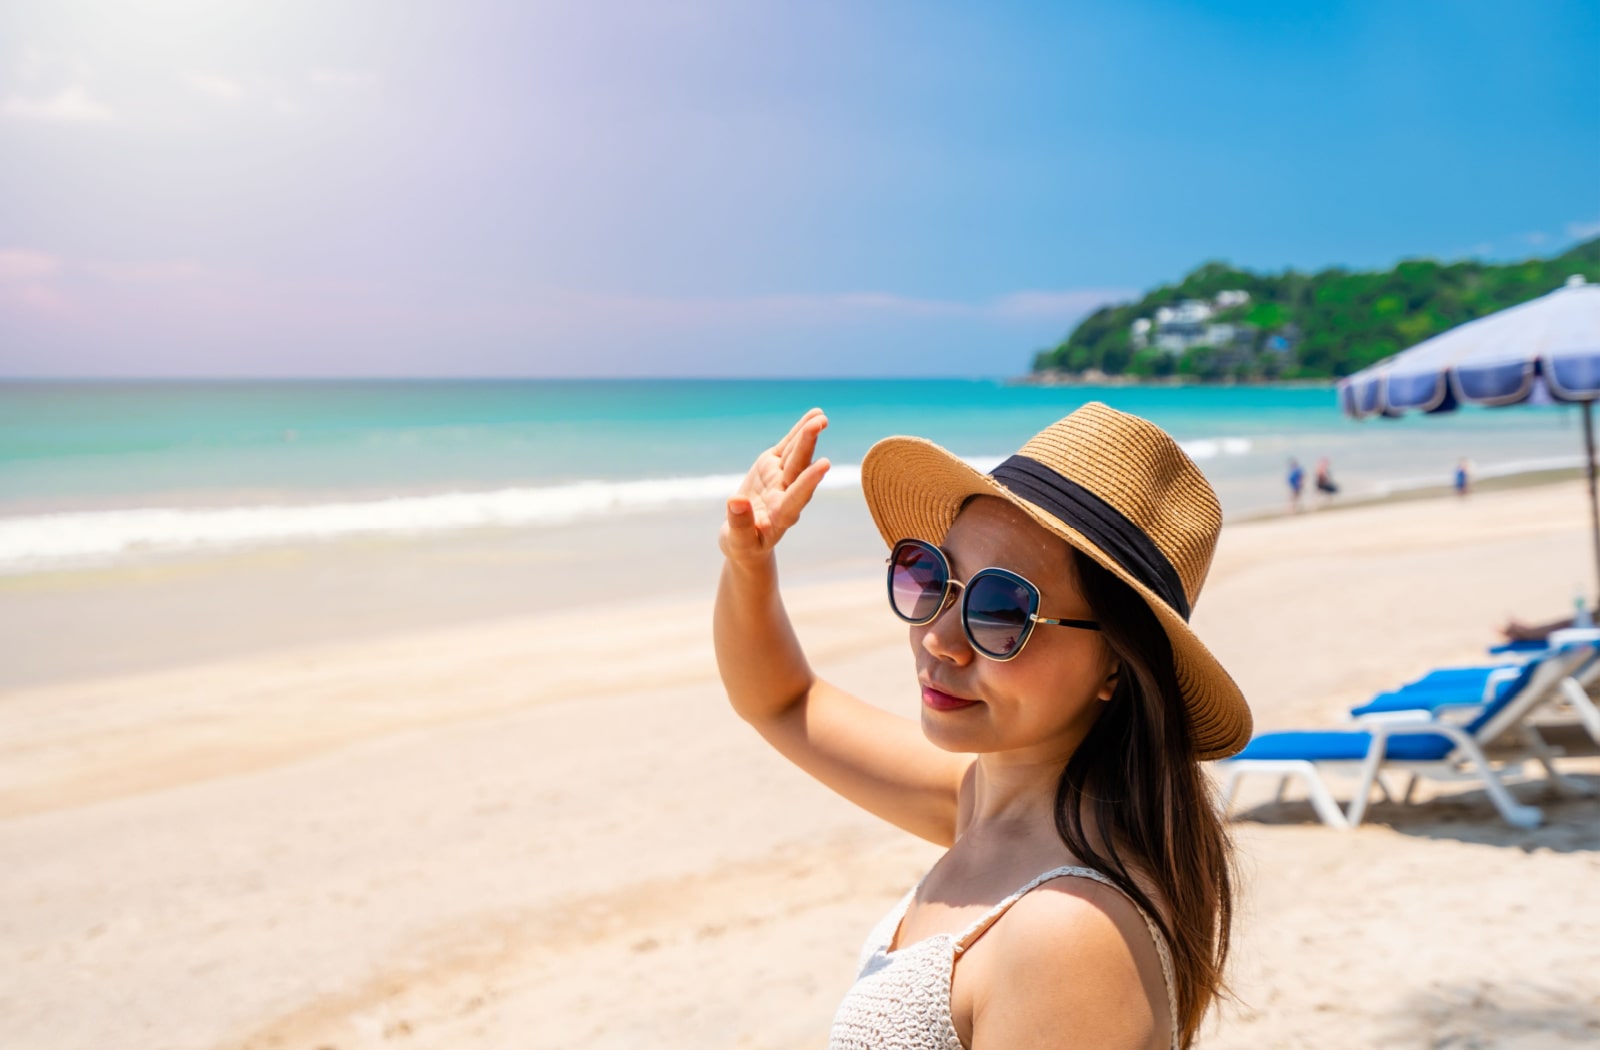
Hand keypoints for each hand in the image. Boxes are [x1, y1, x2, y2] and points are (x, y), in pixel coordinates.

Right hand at [721, 408, 830, 564]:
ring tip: (820, 415)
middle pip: (798, 469)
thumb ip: (740, 524)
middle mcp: (785, 494)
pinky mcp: (773, 467)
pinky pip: (787, 447)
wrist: (747, 539)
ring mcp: (781, 479)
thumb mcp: (738, 542)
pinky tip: (813, 415)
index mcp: (780, 516)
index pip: (796, 497)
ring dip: (807, 434)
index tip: (823, 465)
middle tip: (819, 424)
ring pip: (795, 454)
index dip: (809, 481)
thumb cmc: (743, 545)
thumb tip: (735, 502)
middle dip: (807, 445)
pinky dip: (798, 432)